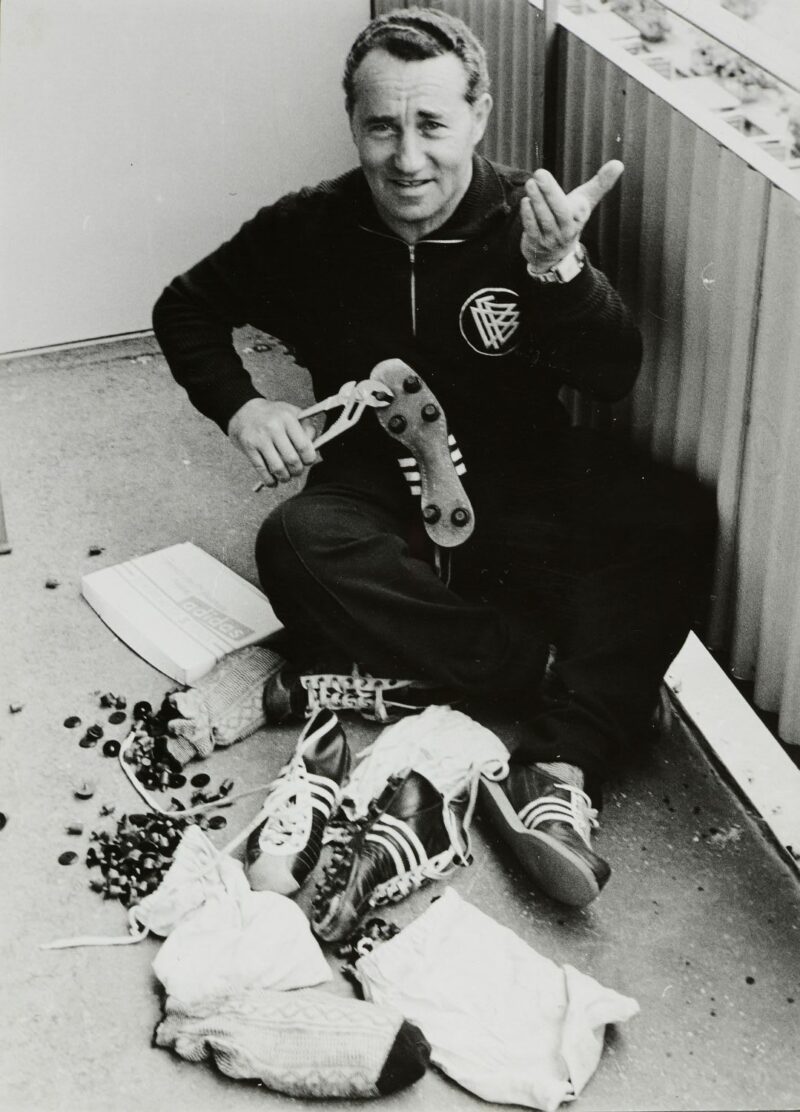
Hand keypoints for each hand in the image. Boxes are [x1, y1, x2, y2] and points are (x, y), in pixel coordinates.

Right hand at [227, 398, 318, 486]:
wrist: (243, 410)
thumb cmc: (272, 415)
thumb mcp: (292, 413)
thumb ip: (306, 428)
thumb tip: (314, 448)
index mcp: (288, 418)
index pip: (304, 446)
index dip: (309, 459)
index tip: (308, 461)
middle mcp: (274, 427)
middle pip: (292, 460)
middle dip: (297, 470)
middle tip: (297, 470)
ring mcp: (260, 438)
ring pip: (278, 468)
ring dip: (284, 477)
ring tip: (286, 476)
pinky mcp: (249, 448)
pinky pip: (262, 470)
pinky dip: (270, 480)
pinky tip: (273, 481)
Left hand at [520, 159, 623, 273]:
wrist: (555, 255)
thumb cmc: (570, 219)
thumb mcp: (585, 202)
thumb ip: (600, 183)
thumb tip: (619, 163)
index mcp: (580, 217)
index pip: (581, 204)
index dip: (579, 192)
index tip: (579, 175)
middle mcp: (567, 230)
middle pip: (560, 211)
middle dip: (550, 192)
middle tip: (539, 173)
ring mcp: (551, 238)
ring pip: (545, 220)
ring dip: (537, 201)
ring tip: (531, 183)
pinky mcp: (536, 244)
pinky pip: (532, 229)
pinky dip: (528, 216)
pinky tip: (525, 201)